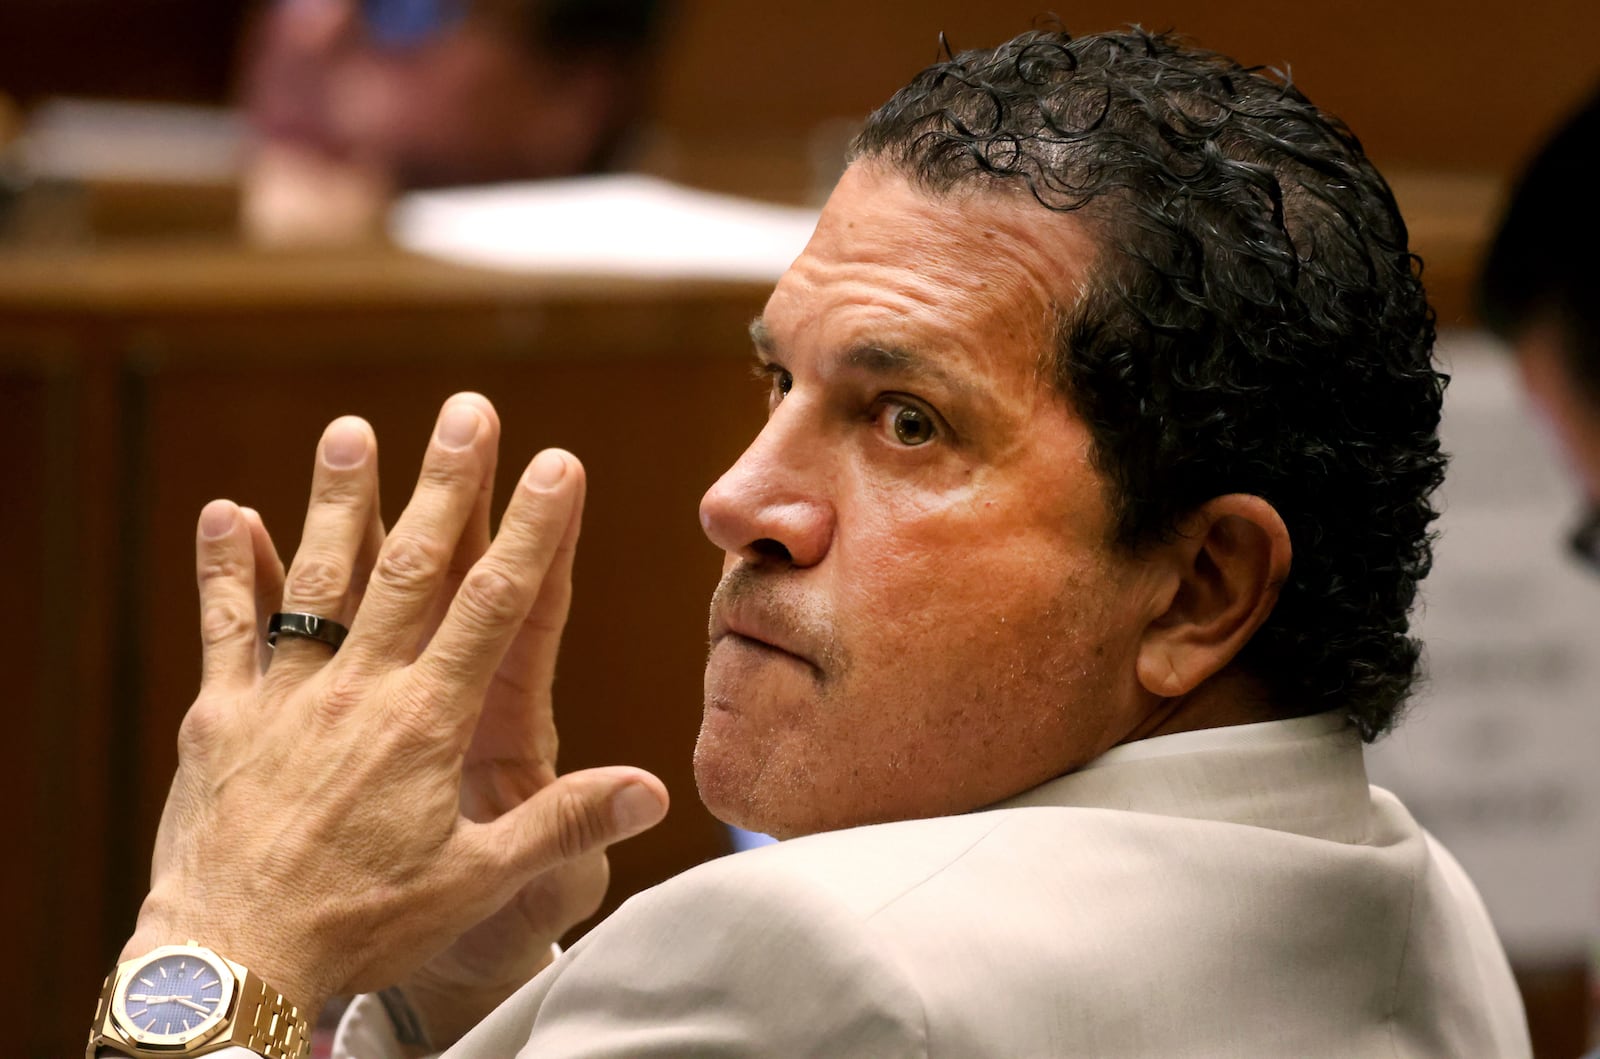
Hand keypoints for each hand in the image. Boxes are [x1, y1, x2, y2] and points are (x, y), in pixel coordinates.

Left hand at [121, 394, 669, 1022]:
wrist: (233, 965)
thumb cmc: (362, 928)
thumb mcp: (479, 886)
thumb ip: (565, 826)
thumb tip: (653, 790)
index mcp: (430, 723)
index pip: (495, 605)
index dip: (532, 529)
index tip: (558, 463)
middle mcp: (360, 691)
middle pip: (411, 567)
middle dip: (446, 484)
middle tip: (467, 412)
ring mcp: (285, 696)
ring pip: (318, 578)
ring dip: (338, 501)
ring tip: (353, 430)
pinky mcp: (220, 717)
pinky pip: (224, 628)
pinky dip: (228, 569)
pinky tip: (227, 510)